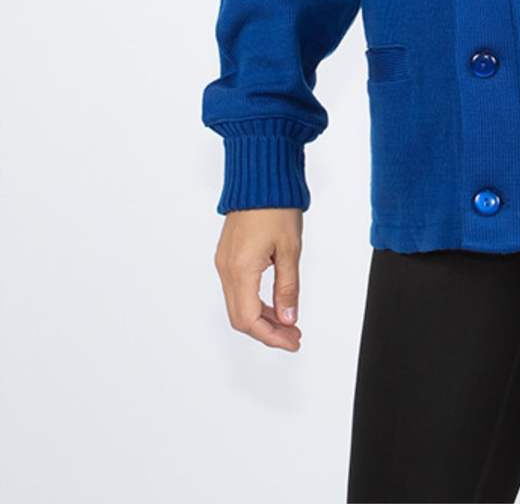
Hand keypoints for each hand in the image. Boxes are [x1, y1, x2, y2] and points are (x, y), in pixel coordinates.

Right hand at [214, 208, 303, 351]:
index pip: (249, 320)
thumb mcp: (290, 249)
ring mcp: (224, 262)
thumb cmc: (276, 207)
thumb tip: (288, 319)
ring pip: (238, 305)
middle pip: (240, 318)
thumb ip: (288, 287)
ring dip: (262, 318)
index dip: (271, 337)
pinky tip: (275, 303)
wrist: (260, 179)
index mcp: (240, 269)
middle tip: (294, 336)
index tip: (293, 341)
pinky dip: (255, 302)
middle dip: (268, 332)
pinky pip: (237, 290)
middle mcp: (226, 269)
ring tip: (289, 323)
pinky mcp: (228, 256)